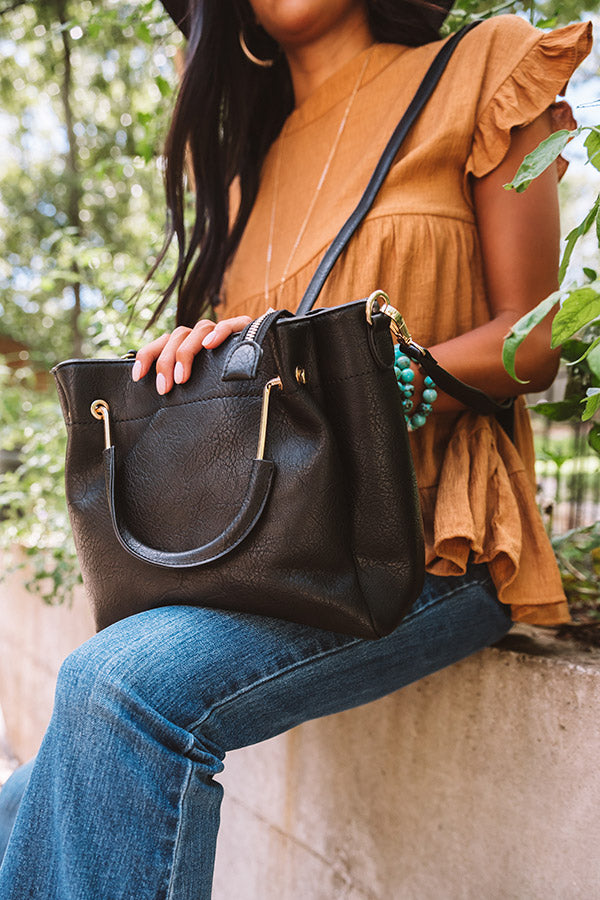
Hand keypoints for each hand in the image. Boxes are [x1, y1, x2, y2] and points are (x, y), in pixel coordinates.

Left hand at [131, 316, 251, 394]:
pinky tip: (210, 345)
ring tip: (183, 378)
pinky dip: (218, 333)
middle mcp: (203, 336)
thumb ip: (183, 385)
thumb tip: (159, 397)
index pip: (163, 342)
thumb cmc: (228, 388)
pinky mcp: (244, 329)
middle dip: (165, 362)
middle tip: (165, 388)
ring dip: (186, 353)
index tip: (136, 376)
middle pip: (178, 336)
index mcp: (189, 345)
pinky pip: (230, 325)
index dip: (147, 356)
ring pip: (199, 329)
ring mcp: (222, 331)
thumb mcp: (199, 388)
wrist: (266, 376)